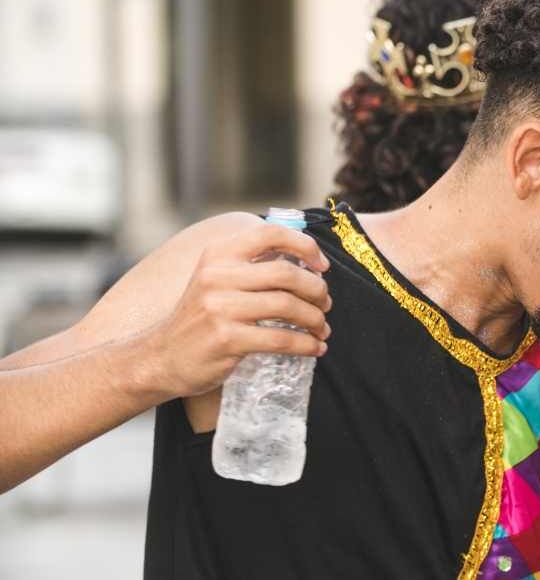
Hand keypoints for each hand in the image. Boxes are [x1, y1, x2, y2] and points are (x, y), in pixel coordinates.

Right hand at [147, 223, 332, 398]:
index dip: (304, 245)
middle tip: (325, 303)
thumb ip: (252, 267)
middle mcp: (217, 276)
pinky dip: (306, 344)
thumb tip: (308, 263)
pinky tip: (315, 347)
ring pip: (287, 305)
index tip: (322, 266)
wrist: (161, 357)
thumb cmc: (201, 318)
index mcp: (218, 255)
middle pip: (286, 273)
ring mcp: (220, 308)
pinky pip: (280, 338)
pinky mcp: (226, 339)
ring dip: (314, 318)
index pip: (270, 233)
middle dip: (316, 289)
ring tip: (322, 327)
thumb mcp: (217, 280)